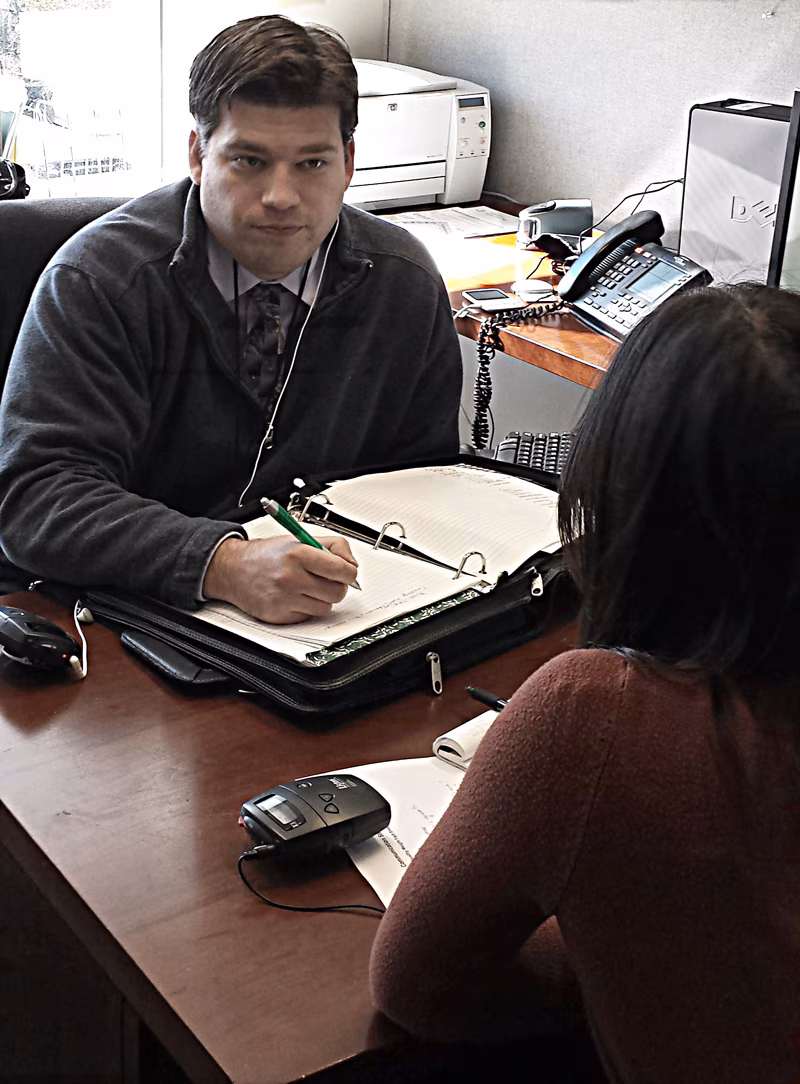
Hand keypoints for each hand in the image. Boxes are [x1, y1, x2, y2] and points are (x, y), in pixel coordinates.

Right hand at [202, 535, 358, 623]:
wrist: (232, 570)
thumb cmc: (267, 555)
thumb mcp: (299, 539)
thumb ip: (332, 546)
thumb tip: (352, 565)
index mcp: (298, 554)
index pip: (342, 570)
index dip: (349, 572)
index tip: (347, 572)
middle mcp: (291, 578)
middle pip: (337, 592)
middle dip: (337, 586)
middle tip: (327, 579)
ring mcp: (284, 599)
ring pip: (325, 607)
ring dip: (322, 599)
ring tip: (308, 587)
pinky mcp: (279, 616)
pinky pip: (308, 617)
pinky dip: (306, 609)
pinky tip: (294, 597)